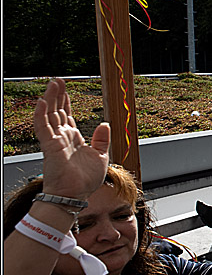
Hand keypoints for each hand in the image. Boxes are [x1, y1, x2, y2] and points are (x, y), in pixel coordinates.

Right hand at [34, 79, 110, 199]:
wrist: (76, 194)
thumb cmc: (84, 180)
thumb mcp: (100, 156)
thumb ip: (102, 139)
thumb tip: (105, 123)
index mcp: (73, 139)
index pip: (66, 115)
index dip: (65, 102)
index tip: (64, 89)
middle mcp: (62, 137)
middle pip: (57, 111)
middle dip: (57, 95)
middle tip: (57, 80)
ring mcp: (55, 141)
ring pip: (50, 115)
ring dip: (50, 98)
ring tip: (52, 83)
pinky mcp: (50, 146)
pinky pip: (43, 127)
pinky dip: (42, 114)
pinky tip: (43, 101)